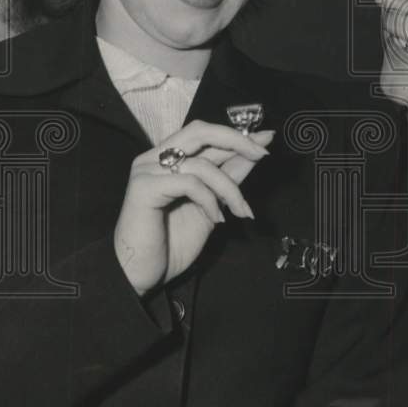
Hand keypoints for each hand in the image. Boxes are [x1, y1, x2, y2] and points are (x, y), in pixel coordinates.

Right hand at [114, 120, 273, 296]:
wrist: (141, 275)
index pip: (206, 136)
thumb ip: (228, 179)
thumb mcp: (212, 206)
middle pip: (200, 132)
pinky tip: (216, 218)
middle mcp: (154, 158)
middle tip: (261, 154)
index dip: (237, 136)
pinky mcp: (143, 187)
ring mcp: (146, 171)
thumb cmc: (171, 244)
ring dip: (230, 188)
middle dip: (236, 140)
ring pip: (201, 165)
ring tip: (241, 211)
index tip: (266, 138)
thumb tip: (255, 154)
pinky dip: (209, 200)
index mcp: (167, 159)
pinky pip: (189, 182)